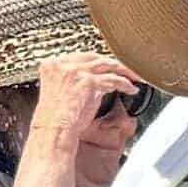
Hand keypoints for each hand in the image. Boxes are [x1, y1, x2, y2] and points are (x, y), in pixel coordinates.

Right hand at [28, 51, 143, 144]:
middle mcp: (64, 65)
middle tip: (125, 69)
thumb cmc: (55, 119)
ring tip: (135, 76)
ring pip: (108, 64)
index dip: (97, 61)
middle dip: (113, 63)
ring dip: (124, 70)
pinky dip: (126, 84)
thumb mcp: (59, 92)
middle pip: (95, 57)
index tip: (107, 66)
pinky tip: (131, 89)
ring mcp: (77, 72)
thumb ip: (72, 81)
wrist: (54, 130)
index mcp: (52, 65)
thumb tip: (92, 80)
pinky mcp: (89, 82)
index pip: (81, 57)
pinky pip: (114, 80)